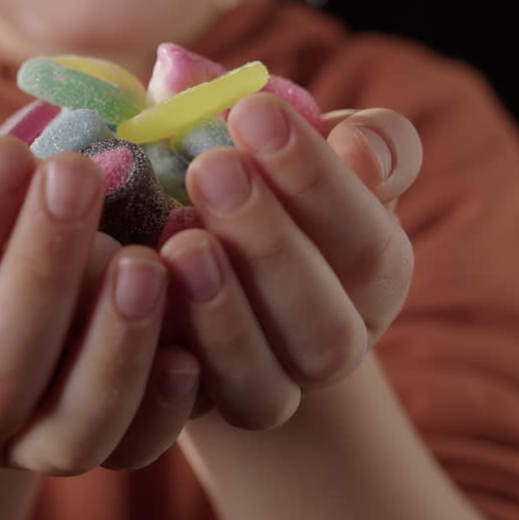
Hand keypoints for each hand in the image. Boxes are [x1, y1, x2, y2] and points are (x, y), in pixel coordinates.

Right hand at [0, 136, 200, 474]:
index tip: (2, 153)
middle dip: (39, 269)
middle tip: (75, 175)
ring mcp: (32, 445)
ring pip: (71, 424)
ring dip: (111, 344)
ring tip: (143, 258)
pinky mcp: (105, 449)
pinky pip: (135, 446)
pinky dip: (163, 403)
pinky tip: (188, 343)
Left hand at [158, 93, 422, 429]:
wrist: (206, 266)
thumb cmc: (259, 180)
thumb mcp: (306, 147)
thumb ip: (353, 134)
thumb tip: (361, 141)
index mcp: (373, 265)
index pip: (367, 235)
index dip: (315, 177)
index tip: (251, 110)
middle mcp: (342, 335)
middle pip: (327, 317)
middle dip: (269, 239)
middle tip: (210, 168)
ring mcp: (282, 383)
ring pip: (274, 376)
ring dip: (226, 309)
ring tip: (178, 242)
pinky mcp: (219, 409)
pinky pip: (209, 406)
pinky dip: (182, 355)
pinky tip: (145, 297)